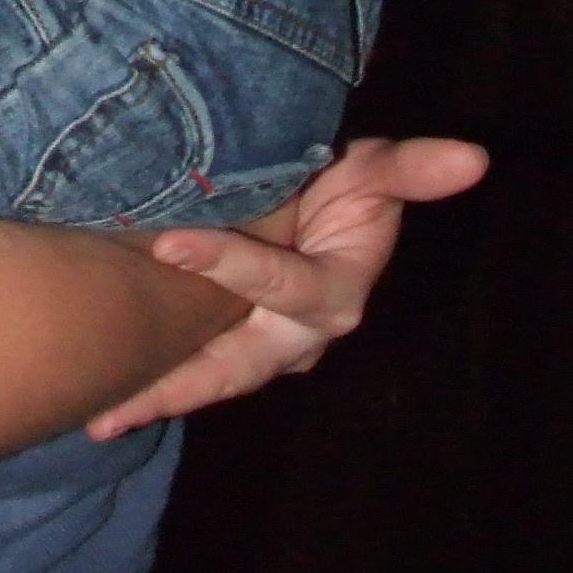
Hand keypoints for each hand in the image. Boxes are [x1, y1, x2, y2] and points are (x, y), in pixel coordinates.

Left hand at [84, 136, 488, 439]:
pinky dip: (152, 377)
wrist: (326, 200)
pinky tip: (101, 394)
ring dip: (154, 394)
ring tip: (96, 416)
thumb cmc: (348, 183)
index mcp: (334, 296)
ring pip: (208, 377)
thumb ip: (412, 169)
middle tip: (113, 406)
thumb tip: (475, 156)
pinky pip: (194, 364)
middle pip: (233, 365)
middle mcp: (299, 337)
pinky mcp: (237, 345)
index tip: (167, 245)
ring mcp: (266, 348)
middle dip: (175, 385)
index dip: (227, 263)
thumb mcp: (377, 169)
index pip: (278, 284)